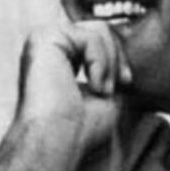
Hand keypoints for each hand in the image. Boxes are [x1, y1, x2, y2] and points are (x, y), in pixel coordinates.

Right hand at [0, 21, 130, 170]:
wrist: (60, 141)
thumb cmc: (80, 127)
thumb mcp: (104, 87)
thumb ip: (108, 64)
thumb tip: (121, 48)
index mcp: (58, 56)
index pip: (98, 38)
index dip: (118, 57)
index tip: (126, 82)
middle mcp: (48, 44)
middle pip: (100, 29)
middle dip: (116, 58)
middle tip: (114, 88)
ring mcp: (43, 38)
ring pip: (98, 29)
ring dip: (109, 63)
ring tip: (102, 90)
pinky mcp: (44, 38)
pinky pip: (90, 36)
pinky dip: (101, 62)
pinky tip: (94, 85)